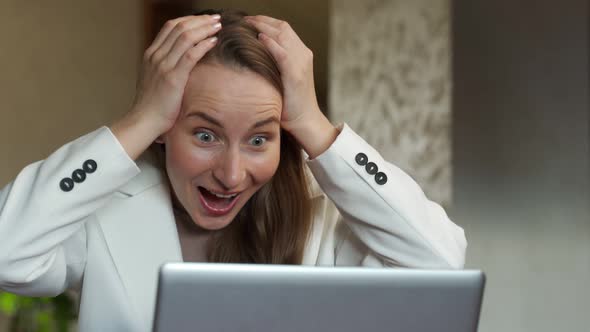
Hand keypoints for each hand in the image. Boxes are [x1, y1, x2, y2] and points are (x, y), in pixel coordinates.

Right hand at [131, 14, 221, 134]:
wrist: (144, 120)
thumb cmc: (153, 104)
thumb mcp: (155, 79)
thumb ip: (165, 66)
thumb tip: (181, 60)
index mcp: (151, 54)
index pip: (170, 27)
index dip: (189, 19)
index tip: (203, 19)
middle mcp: (156, 56)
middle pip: (179, 27)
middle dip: (200, 20)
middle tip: (215, 18)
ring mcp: (163, 65)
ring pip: (185, 37)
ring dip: (204, 28)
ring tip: (218, 26)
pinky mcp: (173, 78)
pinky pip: (190, 55)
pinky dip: (203, 45)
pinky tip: (213, 41)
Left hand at [245, 15, 319, 130]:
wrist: (305, 120)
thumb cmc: (291, 104)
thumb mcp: (282, 79)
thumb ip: (273, 66)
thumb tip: (251, 59)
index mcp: (300, 54)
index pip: (283, 29)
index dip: (266, 22)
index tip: (250, 20)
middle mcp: (303, 54)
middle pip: (282, 27)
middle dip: (262, 20)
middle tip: (245, 19)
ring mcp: (301, 62)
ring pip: (282, 34)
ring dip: (263, 26)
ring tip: (248, 23)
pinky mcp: (295, 73)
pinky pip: (282, 52)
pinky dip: (271, 43)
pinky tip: (259, 38)